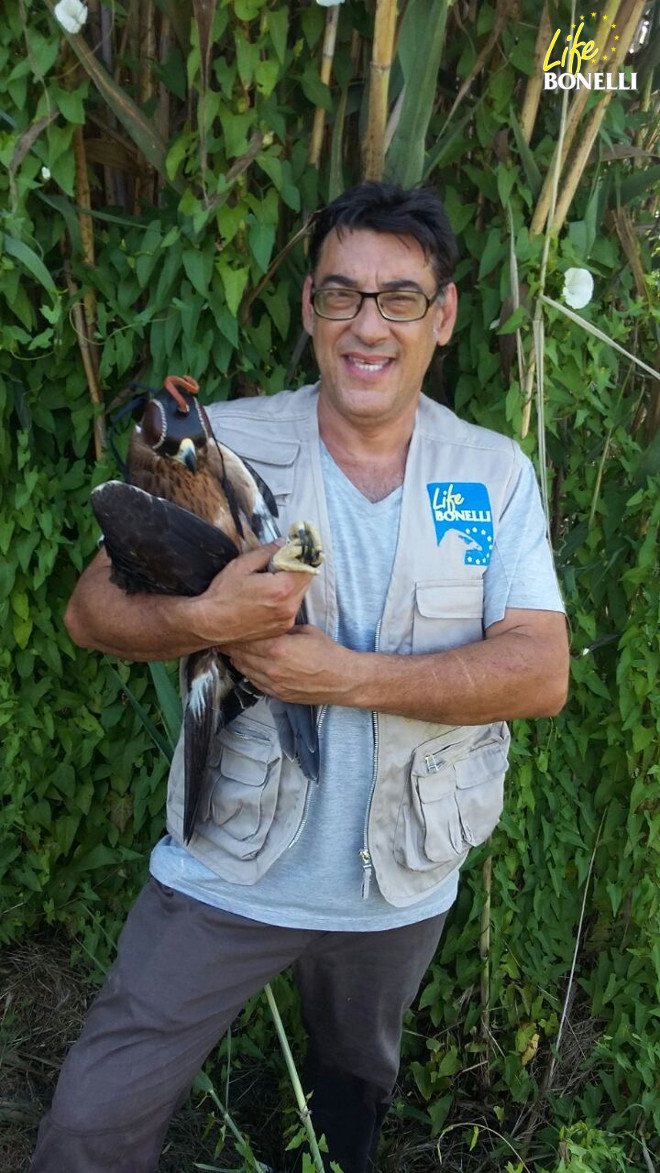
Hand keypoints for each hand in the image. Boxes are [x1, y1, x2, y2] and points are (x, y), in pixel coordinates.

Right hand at [190, 542, 312, 645]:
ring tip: (270, 581)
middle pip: (305, 581)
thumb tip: (282, 544)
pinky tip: (267, 597)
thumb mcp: (242, 566)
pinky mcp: (281, 628)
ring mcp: (286, 620)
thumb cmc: (222, 596)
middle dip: (296, 569)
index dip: (302, 555)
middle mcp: (289, 606)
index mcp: (282, 588)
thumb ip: (266, 553)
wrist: (210, 624)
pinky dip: (285, 599)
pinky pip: (291, 608)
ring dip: (291, 584)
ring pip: (299, 594)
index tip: (294, 549)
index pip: (306, 566)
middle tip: (279, 563)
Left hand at [222, 625, 355, 705]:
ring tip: (233, 649)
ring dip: (237, 659)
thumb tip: (267, 624)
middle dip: (232, 645)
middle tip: (226, 636)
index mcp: (277, 648)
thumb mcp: (304, 630)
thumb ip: (282, 629)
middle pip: (239, 654)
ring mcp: (272, 684)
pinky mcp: (276, 694)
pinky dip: (248, 672)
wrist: (342, 679)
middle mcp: (271, 668)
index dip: (235, 632)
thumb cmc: (327, 653)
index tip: (230, 625)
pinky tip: (248, 663)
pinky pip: (254, 682)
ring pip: (243, 669)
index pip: (244, 639)